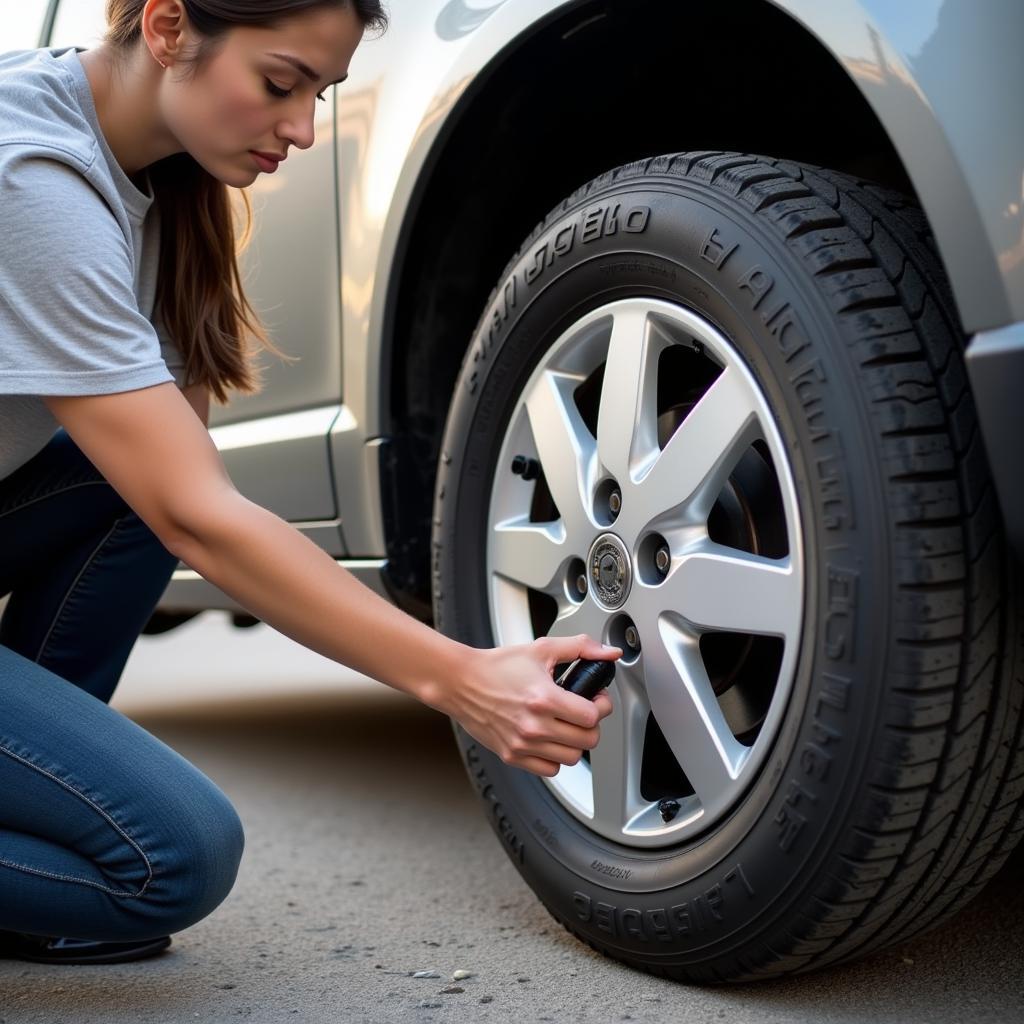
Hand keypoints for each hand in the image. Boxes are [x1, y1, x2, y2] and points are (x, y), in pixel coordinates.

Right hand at [436, 634, 621, 776]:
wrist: (462, 682)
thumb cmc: (498, 666)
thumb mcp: (541, 649)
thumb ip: (580, 648)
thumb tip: (609, 654)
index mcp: (544, 698)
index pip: (592, 716)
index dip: (600, 705)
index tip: (595, 698)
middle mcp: (534, 726)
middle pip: (588, 740)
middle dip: (591, 724)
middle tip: (583, 711)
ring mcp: (523, 744)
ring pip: (572, 758)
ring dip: (575, 742)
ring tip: (566, 725)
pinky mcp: (512, 756)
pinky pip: (550, 769)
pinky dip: (555, 756)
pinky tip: (550, 738)